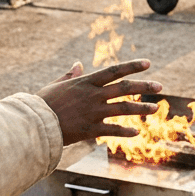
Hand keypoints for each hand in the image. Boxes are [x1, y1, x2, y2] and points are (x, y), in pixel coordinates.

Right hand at [37, 60, 162, 144]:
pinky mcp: (91, 129)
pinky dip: (126, 131)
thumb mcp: (57, 85)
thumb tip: (78, 63)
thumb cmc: (43, 104)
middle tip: (160, 86)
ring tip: (155, 108)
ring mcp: (94, 112)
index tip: (148, 64)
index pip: (114, 70)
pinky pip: (114, 129)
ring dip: (141, 108)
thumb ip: (70, 75)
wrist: (35, 124)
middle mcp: (93, 95)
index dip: (132, 66)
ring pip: (124, 108)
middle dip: (144, 86)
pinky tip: (137, 132)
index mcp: (86, 82)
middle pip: (125, 87)